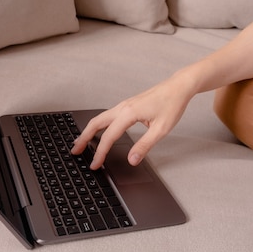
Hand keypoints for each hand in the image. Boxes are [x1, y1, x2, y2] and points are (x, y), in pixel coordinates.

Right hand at [71, 73, 195, 168]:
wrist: (178, 87)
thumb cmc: (172, 104)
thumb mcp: (161, 129)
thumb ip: (144, 146)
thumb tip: (132, 160)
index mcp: (129, 113)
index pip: (109, 137)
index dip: (100, 153)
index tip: (94, 164)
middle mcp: (122, 107)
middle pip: (96, 123)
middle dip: (83, 138)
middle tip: (75, 151)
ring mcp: (123, 105)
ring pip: (99, 119)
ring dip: (88, 131)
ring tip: (80, 143)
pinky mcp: (126, 106)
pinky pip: (106, 116)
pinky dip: (97, 126)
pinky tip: (97, 132)